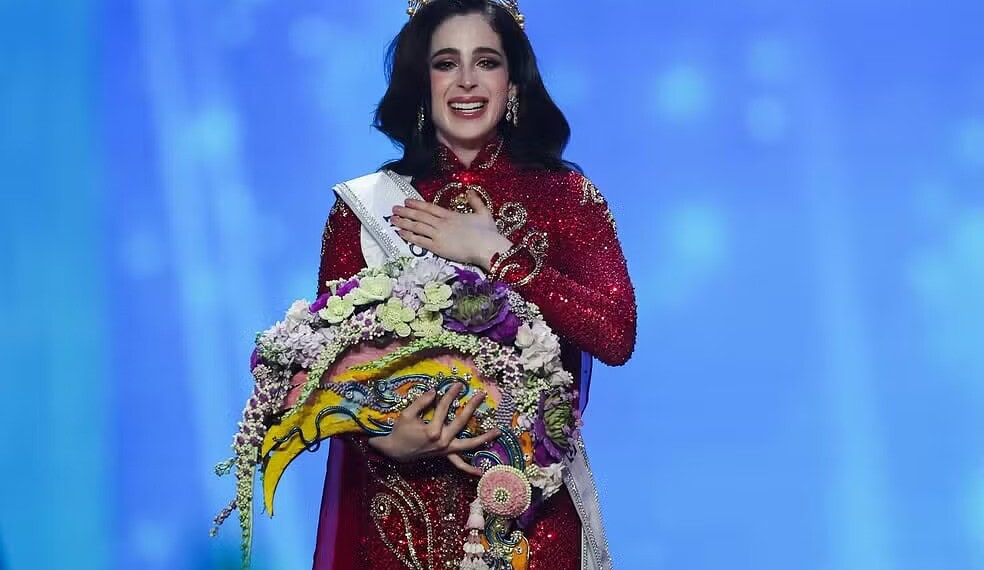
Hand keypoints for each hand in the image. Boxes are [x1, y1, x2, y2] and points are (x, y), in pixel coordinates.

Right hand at [368, 383, 500, 475]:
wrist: (395, 451)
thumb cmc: (400, 431)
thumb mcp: (407, 414)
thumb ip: (422, 402)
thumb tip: (435, 391)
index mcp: (433, 430)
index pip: (444, 407)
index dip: (451, 394)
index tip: (459, 384)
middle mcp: (442, 441)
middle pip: (461, 421)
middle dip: (472, 406)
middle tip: (481, 395)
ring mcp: (445, 450)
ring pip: (468, 445)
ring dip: (484, 438)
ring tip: (498, 432)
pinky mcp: (445, 456)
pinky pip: (459, 465)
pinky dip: (469, 469)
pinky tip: (481, 471)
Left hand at [392, 190, 512, 270]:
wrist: (487, 247)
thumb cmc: (488, 232)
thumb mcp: (484, 213)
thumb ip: (475, 201)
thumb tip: (470, 190)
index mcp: (451, 215)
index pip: (430, 208)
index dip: (417, 204)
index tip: (407, 201)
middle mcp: (442, 223)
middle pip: (420, 216)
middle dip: (405, 212)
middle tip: (393, 209)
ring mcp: (438, 235)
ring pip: (417, 227)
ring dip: (404, 222)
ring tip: (392, 220)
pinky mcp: (438, 247)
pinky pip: (420, 241)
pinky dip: (409, 236)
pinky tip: (400, 233)